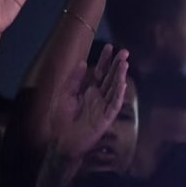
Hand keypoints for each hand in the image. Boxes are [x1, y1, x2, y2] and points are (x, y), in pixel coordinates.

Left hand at [50, 45, 129, 159]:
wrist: (61, 140)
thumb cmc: (61, 119)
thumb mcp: (64, 94)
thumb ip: (74, 79)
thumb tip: (83, 62)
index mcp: (89, 90)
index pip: (100, 72)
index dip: (105, 60)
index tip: (109, 47)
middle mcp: (99, 96)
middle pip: (110, 77)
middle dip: (117, 65)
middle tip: (124, 51)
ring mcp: (104, 107)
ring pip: (115, 89)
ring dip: (120, 76)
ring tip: (124, 63)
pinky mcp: (106, 118)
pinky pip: (114, 104)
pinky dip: (118, 94)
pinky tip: (123, 84)